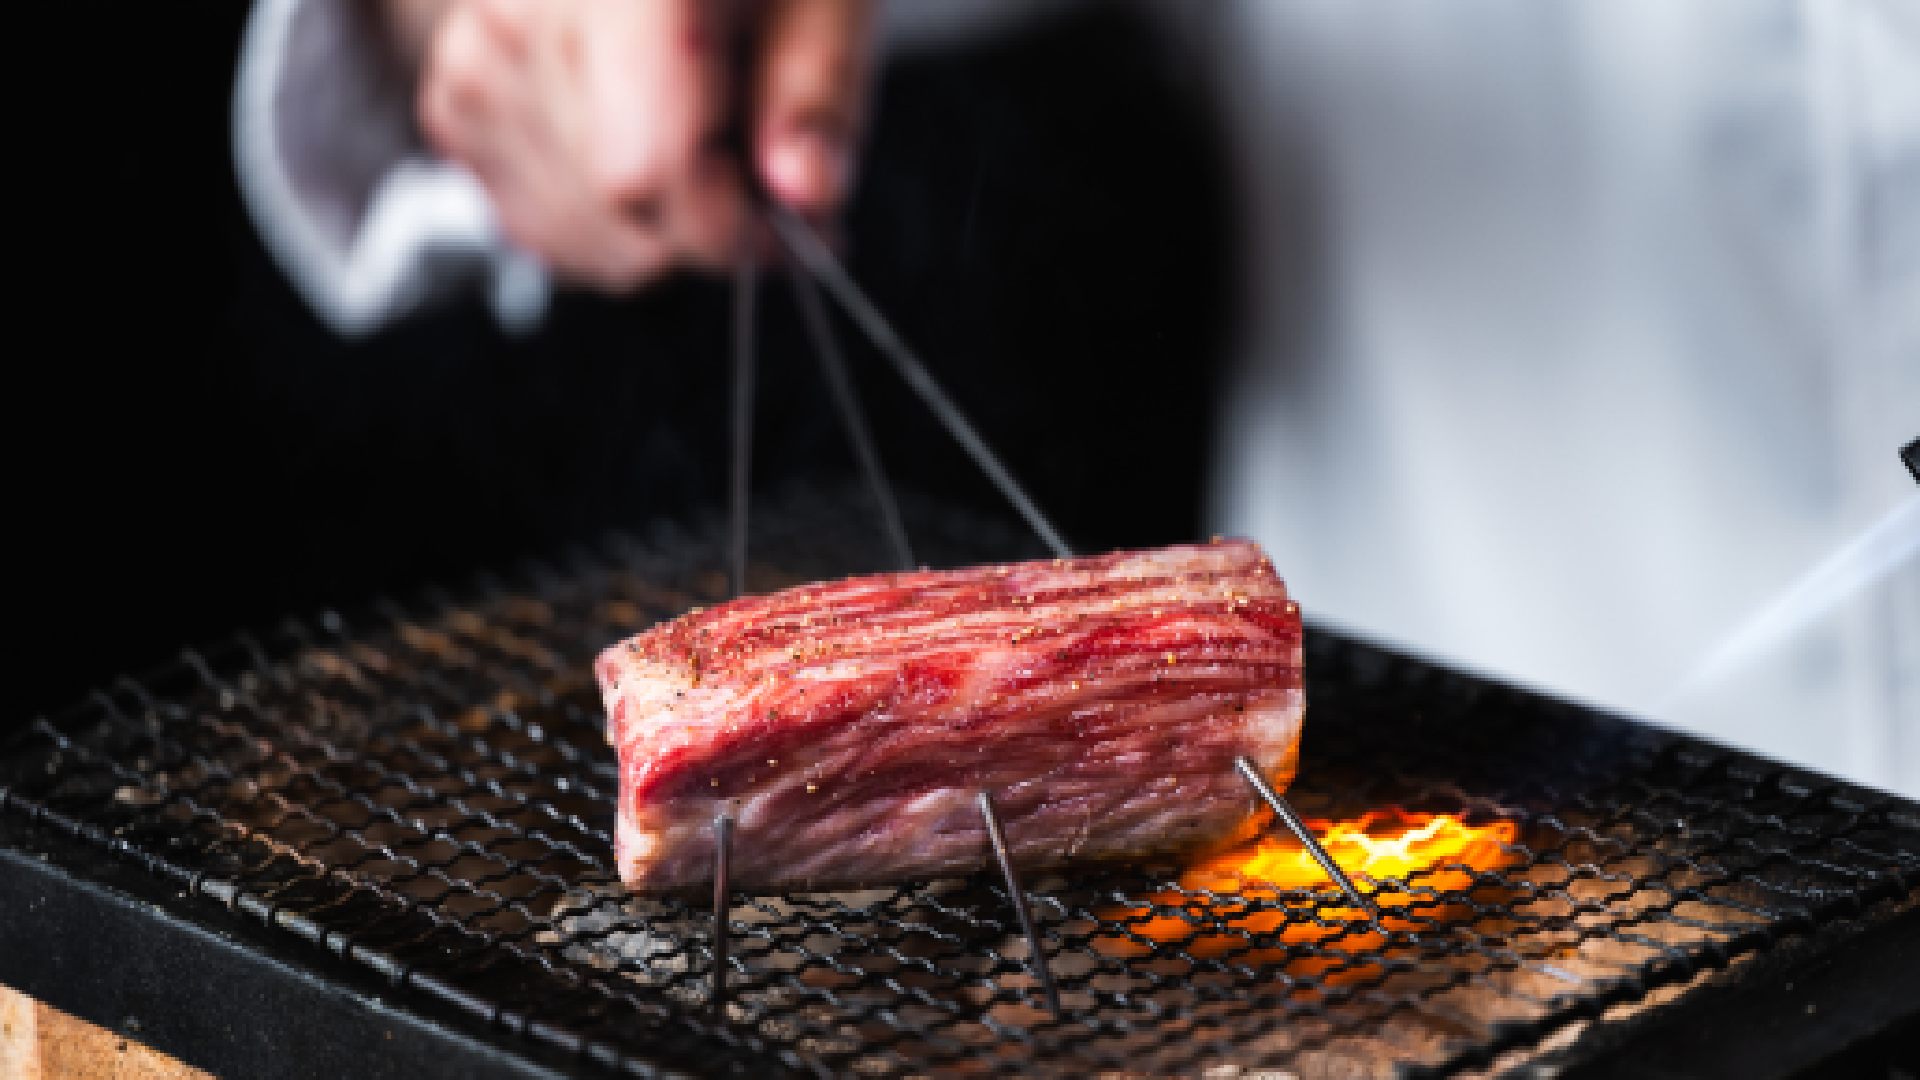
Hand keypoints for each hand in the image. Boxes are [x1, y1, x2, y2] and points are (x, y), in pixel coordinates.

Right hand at [399, 0, 875, 290]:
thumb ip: (819, 85)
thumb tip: (805, 189)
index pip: (648, 162)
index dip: (736, 224)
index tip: (804, 228)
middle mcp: (523, 11)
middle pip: (614, 202)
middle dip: (710, 226)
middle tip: (768, 187)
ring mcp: (477, 59)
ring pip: (571, 230)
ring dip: (658, 235)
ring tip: (708, 163)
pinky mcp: (458, 102)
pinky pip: (532, 221)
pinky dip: (603, 227)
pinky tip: (646, 167)